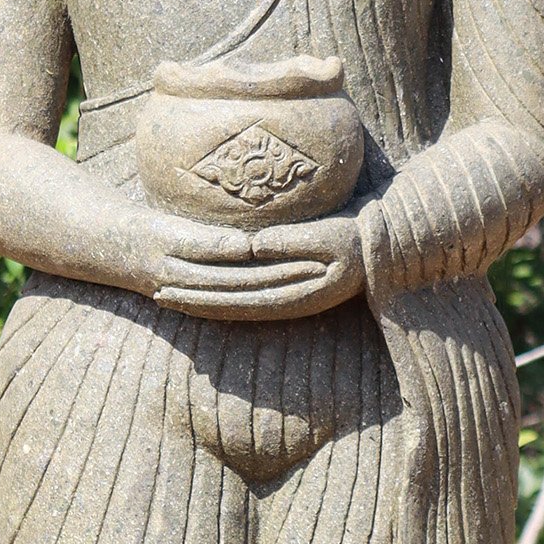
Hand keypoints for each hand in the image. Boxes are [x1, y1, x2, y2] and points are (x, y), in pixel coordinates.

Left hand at [153, 212, 364, 323]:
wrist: (387, 246)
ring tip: (173, 295)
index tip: (166, 291)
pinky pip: (251, 295)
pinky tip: (208, 288)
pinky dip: (226, 294)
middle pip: (231, 306)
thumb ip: (291, 243)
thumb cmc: (361, 239)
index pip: (234, 299)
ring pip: (238, 304)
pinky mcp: (292, 287)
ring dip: (205, 301)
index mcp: (293, 294)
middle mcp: (286, 301)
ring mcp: (290, 296)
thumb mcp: (329, 237)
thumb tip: (250, 247)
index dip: (199, 297)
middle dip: (193, 302)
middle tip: (156, 296)